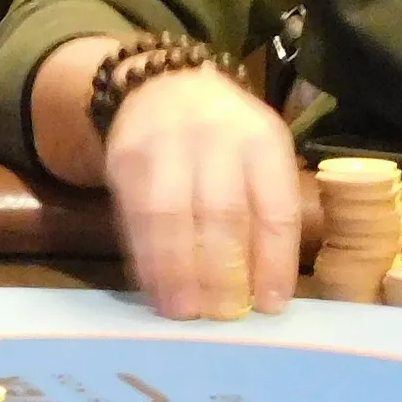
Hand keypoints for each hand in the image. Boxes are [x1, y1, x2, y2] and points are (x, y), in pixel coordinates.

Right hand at [103, 65, 302, 320]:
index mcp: (262, 138)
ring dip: (180, 273)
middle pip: (223, 214)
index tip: (272, 305)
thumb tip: (270, 287)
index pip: (274, 205)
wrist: (162, 85)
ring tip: (187, 313)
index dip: (275, 259)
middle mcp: (217, 137)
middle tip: (226, 316)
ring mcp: (167, 145)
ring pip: (173, 218)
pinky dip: (147, 260)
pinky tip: (156, 289)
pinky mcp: (125, 159)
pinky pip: (135, 218)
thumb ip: (265, 207)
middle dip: (226, 273)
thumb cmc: (225, 135)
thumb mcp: (259, 152)